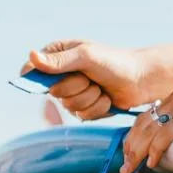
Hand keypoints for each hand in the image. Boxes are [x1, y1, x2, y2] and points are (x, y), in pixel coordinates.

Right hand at [22, 39, 158, 120]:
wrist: (142, 79)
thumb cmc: (116, 61)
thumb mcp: (87, 56)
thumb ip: (60, 61)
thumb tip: (31, 56)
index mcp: (58, 56)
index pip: (31, 71)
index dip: (37, 79)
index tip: (55, 78)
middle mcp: (61, 75)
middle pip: (53, 92)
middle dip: (77, 87)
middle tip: (91, 78)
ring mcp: (72, 93)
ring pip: (69, 106)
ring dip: (90, 98)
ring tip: (102, 87)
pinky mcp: (84, 108)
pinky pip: (82, 116)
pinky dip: (98, 108)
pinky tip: (107, 98)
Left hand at [120, 83, 172, 172]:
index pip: (147, 117)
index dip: (136, 137)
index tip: (132, 155)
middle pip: (142, 125)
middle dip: (130, 148)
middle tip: (125, 168)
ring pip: (148, 131)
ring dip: (136, 153)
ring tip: (131, 170)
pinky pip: (164, 136)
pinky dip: (154, 150)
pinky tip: (151, 163)